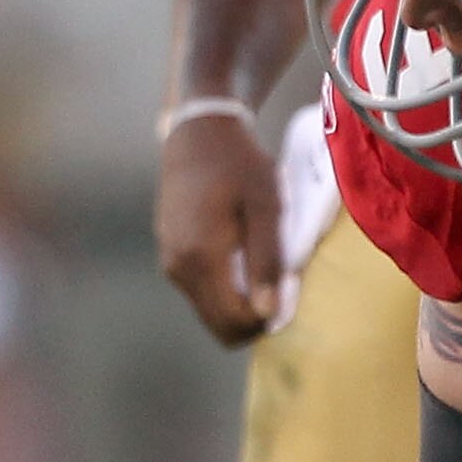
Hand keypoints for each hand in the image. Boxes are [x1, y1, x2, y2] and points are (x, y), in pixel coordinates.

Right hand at [157, 108, 283, 346]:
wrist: (197, 135)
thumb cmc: (239, 164)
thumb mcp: (266, 206)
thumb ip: (267, 261)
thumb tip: (268, 313)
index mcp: (202, 257)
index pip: (234, 319)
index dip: (267, 320)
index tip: (291, 297)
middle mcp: (179, 268)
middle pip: (219, 325)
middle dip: (253, 319)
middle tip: (282, 290)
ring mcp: (170, 265)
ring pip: (209, 312)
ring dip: (240, 305)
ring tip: (264, 270)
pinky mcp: (170, 258)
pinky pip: (201, 294)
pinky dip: (226, 291)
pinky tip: (244, 261)